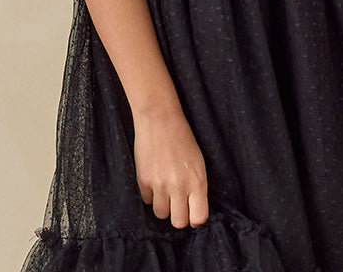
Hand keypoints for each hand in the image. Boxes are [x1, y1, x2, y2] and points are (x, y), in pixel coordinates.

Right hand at [132, 108, 209, 227]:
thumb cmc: (182, 139)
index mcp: (197, 181)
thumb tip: (193, 210)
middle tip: (177, 203)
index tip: (192, 212)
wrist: (159, 119)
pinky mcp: (144, 181)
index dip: (195, 218)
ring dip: (163, 205)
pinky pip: (147, 201)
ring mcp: (160, 185)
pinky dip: (150, 194)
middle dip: (178, 215)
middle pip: (178, 222)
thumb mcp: (198, 162)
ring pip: (161, 214)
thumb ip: (196, 187)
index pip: (198, 218)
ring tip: (164, 187)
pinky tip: (154, 178)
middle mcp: (179, 186)